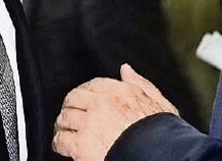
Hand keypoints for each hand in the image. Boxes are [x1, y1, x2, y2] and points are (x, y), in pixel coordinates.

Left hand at [53, 64, 178, 160]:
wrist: (157, 153)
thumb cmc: (162, 133)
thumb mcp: (158, 102)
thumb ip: (140, 84)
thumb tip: (126, 69)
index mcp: (120, 91)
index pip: (93, 84)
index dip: (85, 92)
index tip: (83, 99)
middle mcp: (102, 104)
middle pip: (74, 98)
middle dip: (70, 106)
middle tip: (68, 114)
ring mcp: (90, 124)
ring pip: (65, 118)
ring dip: (62, 124)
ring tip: (63, 130)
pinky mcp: (81, 145)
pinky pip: (61, 139)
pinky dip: (59, 143)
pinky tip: (61, 147)